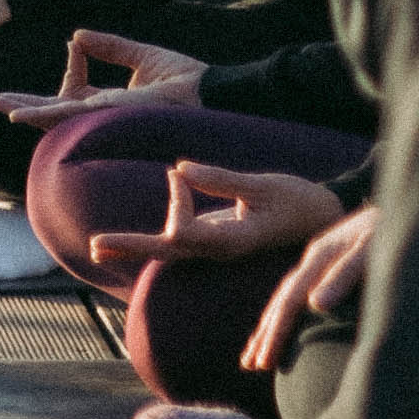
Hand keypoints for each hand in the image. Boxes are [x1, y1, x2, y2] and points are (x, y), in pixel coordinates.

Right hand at [0, 25, 206, 130]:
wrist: (209, 91)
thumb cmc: (186, 79)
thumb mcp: (141, 55)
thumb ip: (110, 47)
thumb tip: (77, 37)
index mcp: (111, 102)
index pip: (74, 91)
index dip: (70, 69)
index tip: (75, 45)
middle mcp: (102, 114)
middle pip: (52, 110)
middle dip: (21, 104)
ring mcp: (101, 118)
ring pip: (52, 117)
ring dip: (22, 110)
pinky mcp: (105, 117)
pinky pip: (66, 117)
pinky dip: (39, 115)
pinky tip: (18, 114)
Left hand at [80, 158, 347, 282]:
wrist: (323, 219)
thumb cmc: (299, 200)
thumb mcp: (262, 186)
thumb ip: (222, 180)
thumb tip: (179, 169)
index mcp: (233, 239)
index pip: (186, 230)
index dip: (175, 204)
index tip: (177, 175)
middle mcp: (220, 249)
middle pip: (168, 249)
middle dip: (132, 246)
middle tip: (95, 245)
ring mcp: (217, 247)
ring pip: (170, 250)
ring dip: (135, 246)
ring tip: (98, 247)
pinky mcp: (216, 240)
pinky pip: (181, 242)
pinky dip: (156, 238)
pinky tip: (130, 241)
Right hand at [250, 203, 378, 372]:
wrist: (409, 203)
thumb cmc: (395, 228)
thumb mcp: (374, 248)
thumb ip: (346, 274)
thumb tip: (316, 305)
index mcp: (320, 256)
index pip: (288, 300)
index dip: (275, 332)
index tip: (263, 361)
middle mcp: (315, 259)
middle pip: (281, 300)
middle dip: (264, 334)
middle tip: (249, 365)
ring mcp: (323, 260)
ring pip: (289, 297)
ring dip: (272, 325)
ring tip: (258, 351)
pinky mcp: (334, 262)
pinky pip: (303, 292)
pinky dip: (289, 312)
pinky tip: (286, 322)